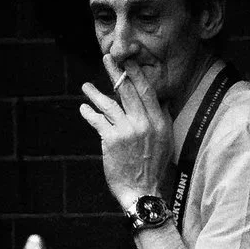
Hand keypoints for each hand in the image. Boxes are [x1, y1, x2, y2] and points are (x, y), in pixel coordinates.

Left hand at [82, 70, 172, 216]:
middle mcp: (144, 122)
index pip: (146, 91)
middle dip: (116, 73)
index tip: (128, 62)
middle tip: (107, 59)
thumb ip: (162, 118)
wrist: (142, 189)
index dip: (136, 74)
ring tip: (86, 86)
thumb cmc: (153, 166)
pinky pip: (98, 120)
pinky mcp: (111, 140)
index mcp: (159, 121)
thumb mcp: (165, 140)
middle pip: (127, 91)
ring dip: (95, 93)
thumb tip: (162, 100)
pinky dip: (89, 113)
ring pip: (109, 104)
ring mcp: (127, 130)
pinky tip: (83, 108)